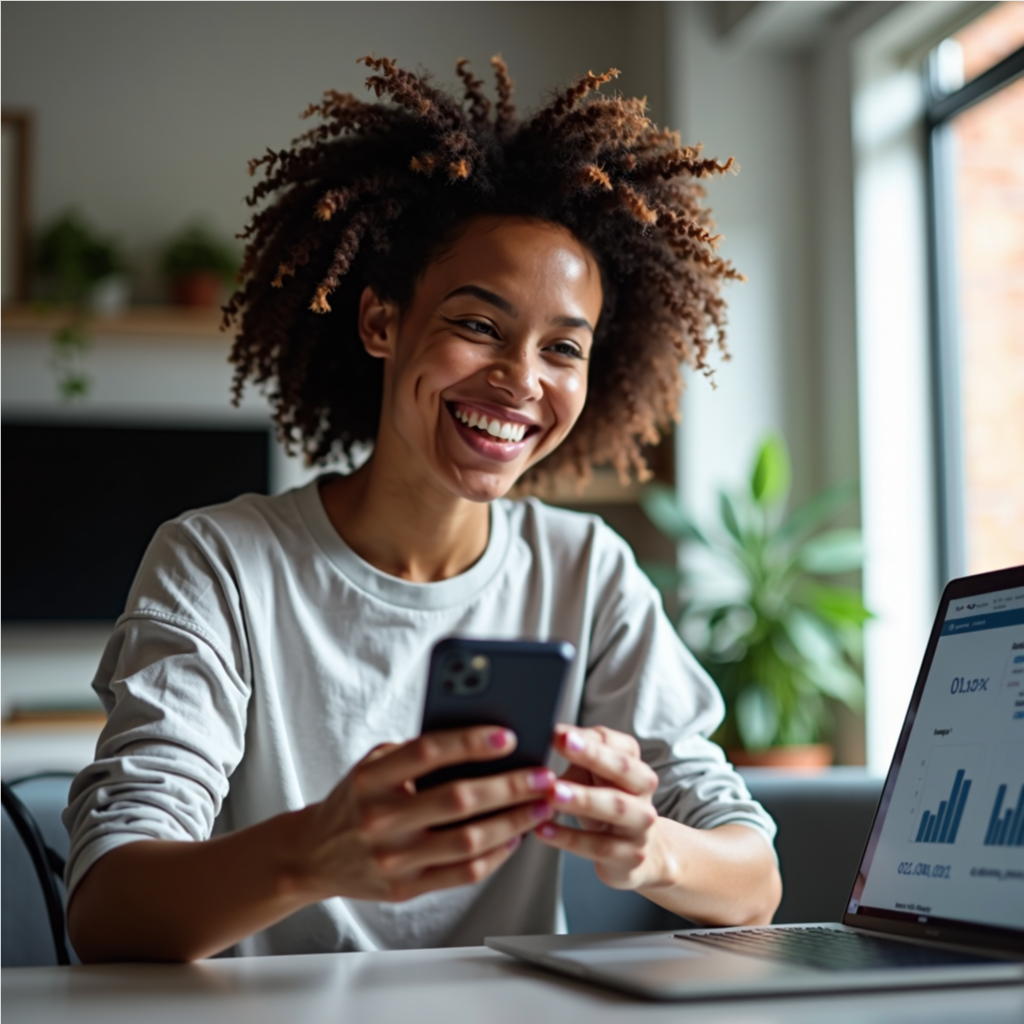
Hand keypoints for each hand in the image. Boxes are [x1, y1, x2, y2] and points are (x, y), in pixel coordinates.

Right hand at [297, 726, 555, 902]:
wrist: (315, 854)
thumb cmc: (357, 798)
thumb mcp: (373, 764)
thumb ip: (416, 752)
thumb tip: (481, 740)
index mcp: (372, 778)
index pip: (428, 753)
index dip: (471, 742)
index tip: (509, 736)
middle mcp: (380, 818)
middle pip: (458, 799)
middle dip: (509, 786)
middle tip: (543, 775)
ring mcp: (393, 857)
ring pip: (468, 840)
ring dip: (513, 822)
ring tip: (541, 805)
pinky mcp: (405, 888)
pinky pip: (463, 873)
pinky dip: (496, 855)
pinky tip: (515, 837)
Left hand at [533, 724, 670, 891]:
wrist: (639, 855)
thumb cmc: (607, 806)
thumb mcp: (596, 779)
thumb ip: (577, 758)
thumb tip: (547, 737)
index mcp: (635, 767)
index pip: (620, 744)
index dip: (590, 737)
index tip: (559, 731)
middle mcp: (643, 792)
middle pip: (624, 769)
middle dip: (593, 755)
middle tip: (563, 744)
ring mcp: (640, 825)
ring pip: (615, 807)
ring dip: (583, 798)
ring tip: (553, 792)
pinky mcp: (629, 856)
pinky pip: (598, 846)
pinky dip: (568, 837)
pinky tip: (543, 829)